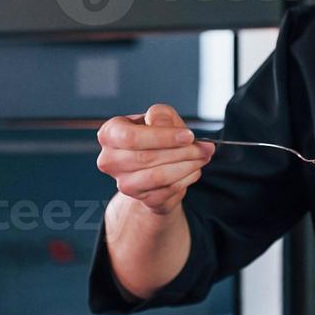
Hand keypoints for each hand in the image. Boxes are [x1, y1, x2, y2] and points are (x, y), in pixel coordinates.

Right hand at [97, 104, 214, 215]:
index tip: (188, 136)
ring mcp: (124, 183)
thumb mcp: (161, 118)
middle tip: (204, 147)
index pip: (131, 138)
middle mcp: (110, 161)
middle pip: (146, 158)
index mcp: (110, 134)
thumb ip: (161, 115)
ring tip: (203, 156)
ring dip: (187, 166)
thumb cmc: (157, 138)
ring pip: (158, 176)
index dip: (162, 137)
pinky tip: (193, 169)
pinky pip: (168, 190)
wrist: (156, 167)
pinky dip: (187, 178)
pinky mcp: (142, 199)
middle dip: (181, 152)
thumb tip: (159, 119)